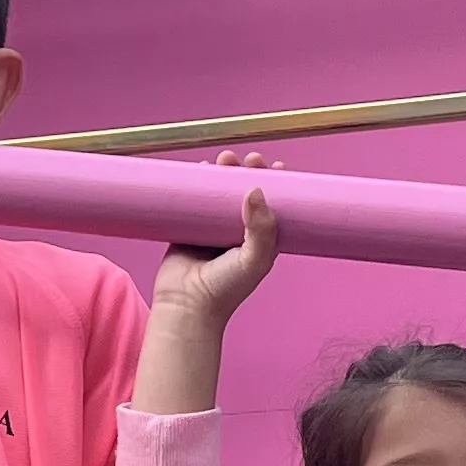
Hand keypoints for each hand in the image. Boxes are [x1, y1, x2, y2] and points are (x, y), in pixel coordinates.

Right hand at [153, 155, 281, 325]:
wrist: (187, 306)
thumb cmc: (225, 290)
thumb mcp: (254, 260)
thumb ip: (261, 229)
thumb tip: (256, 190)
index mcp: (260, 240)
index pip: (272, 206)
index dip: (277, 184)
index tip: (278, 166)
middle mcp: (237, 233)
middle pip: (245, 193)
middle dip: (249, 172)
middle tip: (250, 160)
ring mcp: (212, 230)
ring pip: (219, 193)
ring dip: (223, 173)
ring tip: (224, 159)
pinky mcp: (188, 228)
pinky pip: (192, 200)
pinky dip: (196, 182)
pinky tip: (199, 168)